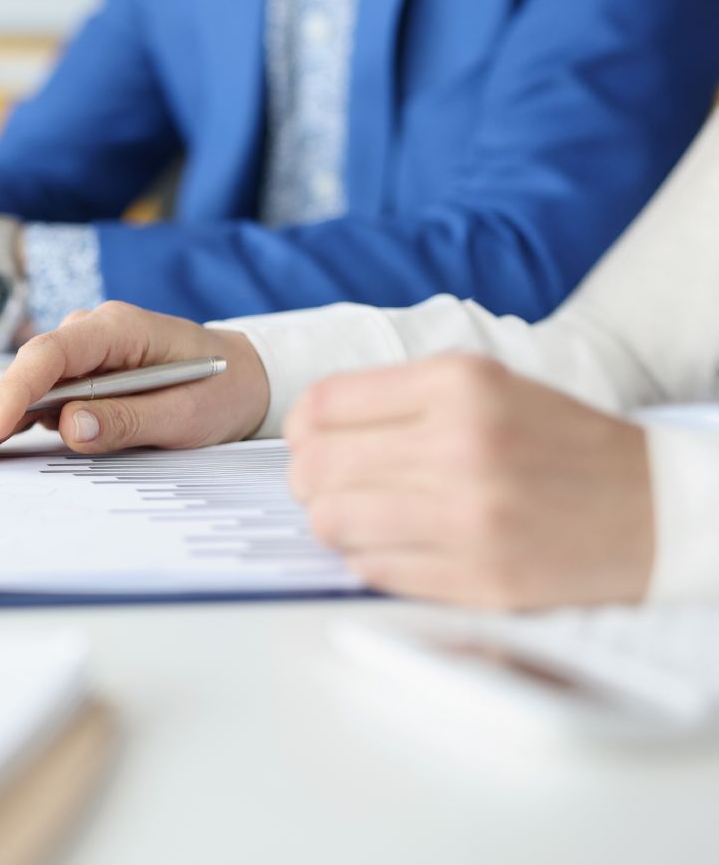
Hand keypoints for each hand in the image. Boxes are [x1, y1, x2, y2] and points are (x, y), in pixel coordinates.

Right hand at [0, 301, 269, 466]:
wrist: (247, 377)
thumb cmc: (224, 390)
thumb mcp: (190, 414)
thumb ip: (129, 417)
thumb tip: (70, 427)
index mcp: (117, 328)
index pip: (51, 355)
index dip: (15, 391)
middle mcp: (88, 335)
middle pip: (22, 374)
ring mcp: (79, 358)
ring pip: (22, 392)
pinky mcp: (75, 381)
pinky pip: (36, 405)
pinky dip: (6, 428)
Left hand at [285, 356, 653, 608]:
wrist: (659, 510)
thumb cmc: (562, 444)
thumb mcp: (489, 386)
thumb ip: (398, 397)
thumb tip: (307, 426)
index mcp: (461, 384)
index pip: (322, 405)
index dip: (302, 428)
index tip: (311, 441)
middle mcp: (462, 444)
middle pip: (315, 466)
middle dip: (308, 478)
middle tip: (327, 484)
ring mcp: (470, 516)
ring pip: (332, 522)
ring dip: (334, 521)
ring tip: (362, 516)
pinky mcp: (479, 577)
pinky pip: (372, 568)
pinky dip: (369, 558)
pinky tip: (399, 545)